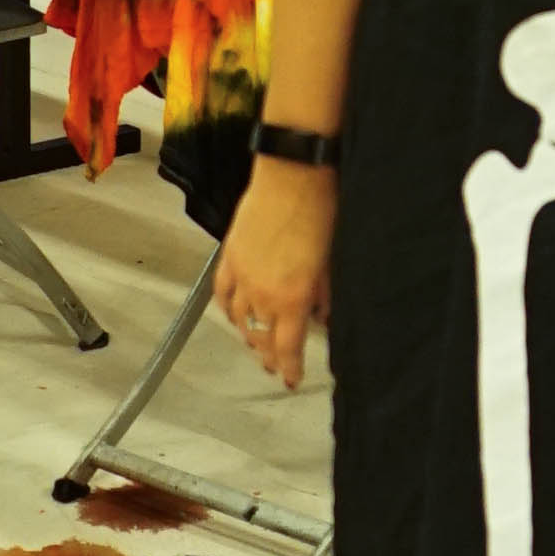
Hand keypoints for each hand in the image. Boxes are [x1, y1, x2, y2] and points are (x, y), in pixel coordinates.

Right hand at [213, 161, 337, 389]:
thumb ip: (324, 296)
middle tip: (274, 364)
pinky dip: (228, 308)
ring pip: (238, 318)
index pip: (286, 347)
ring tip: (255, 342)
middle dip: (268, 354)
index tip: (290, 380)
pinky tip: (233, 313)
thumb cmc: (320, 212)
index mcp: (292, 297)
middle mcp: (262, 292)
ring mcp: (242, 274)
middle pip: (260, 335)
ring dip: (248, 333)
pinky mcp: (230, 255)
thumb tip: (322, 317)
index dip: (288, 369)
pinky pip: (222, 293)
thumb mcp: (331, 262)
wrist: (293, 175)